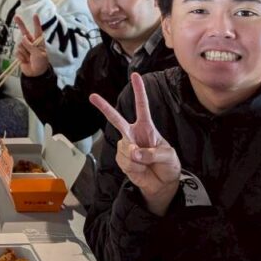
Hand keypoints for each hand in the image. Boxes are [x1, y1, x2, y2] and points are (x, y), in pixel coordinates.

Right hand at [13, 14, 49, 76]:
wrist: (35, 74)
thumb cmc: (41, 63)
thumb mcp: (39, 54)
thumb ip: (31, 46)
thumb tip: (23, 38)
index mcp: (38, 42)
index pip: (38, 31)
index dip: (36, 23)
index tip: (35, 15)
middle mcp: (31, 43)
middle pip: (24, 32)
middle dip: (20, 24)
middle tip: (16, 16)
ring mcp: (25, 48)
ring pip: (20, 45)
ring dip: (24, 52)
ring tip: (29, 58)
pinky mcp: (19, 54)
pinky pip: (17, 52)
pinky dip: (21, 56)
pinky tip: (25, 60)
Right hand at [90, 73, 180, 215]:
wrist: (162, 185)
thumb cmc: (168, 166)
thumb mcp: (168, 156)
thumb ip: (152, 152)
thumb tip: (133, 152)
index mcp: (147, 128)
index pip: (142, 106)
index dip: (139, 91)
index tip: (135, 75)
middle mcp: (133, 134)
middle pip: (116, 118)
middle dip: (103, 107)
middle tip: (92, 96)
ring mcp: (126, 147)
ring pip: (124, 146)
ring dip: (136, 157)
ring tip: (145, 163)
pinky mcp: (122, 160)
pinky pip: (124, 160)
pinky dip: (133, 166)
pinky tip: (139, 169)